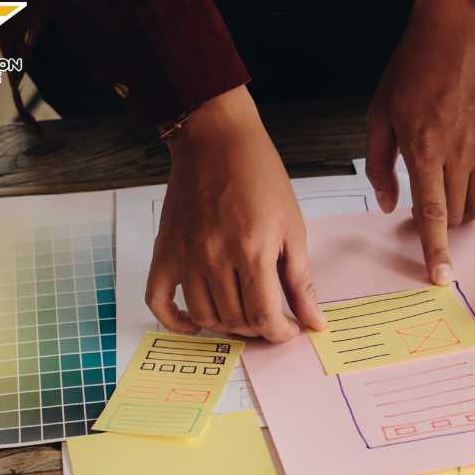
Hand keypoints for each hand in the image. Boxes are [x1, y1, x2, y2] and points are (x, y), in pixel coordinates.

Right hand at [146, 85, 324, 341]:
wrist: (216, 140)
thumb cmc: (261, 178)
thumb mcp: (292, 227)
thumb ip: (301, 280)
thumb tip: (315, 323)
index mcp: (252, 251)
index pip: (264, 317)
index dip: (280, 333)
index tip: (289, 330)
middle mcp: (214, 258)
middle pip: (235, 320)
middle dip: (259, 329)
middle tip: (270, 317)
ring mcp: (185, 256)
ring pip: (204, 316)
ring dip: (227, 325)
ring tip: (243, 315)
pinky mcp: (164, 251)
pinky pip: (159, 301)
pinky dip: (176, 321)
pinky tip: (197, 323)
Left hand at [366, 0, 474, 284]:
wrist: (458, 30)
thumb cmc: (415, 65)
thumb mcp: (379, 114)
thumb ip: (380, 165)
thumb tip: (386, 203)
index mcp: (425, 148)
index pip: (432, 214)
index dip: (435, 251)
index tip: (441, 277)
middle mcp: (459, 152)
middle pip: (457, 214)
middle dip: (442, 228)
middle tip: (426, 218)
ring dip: (462, 214)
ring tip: (446, 202)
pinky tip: (468, 186)